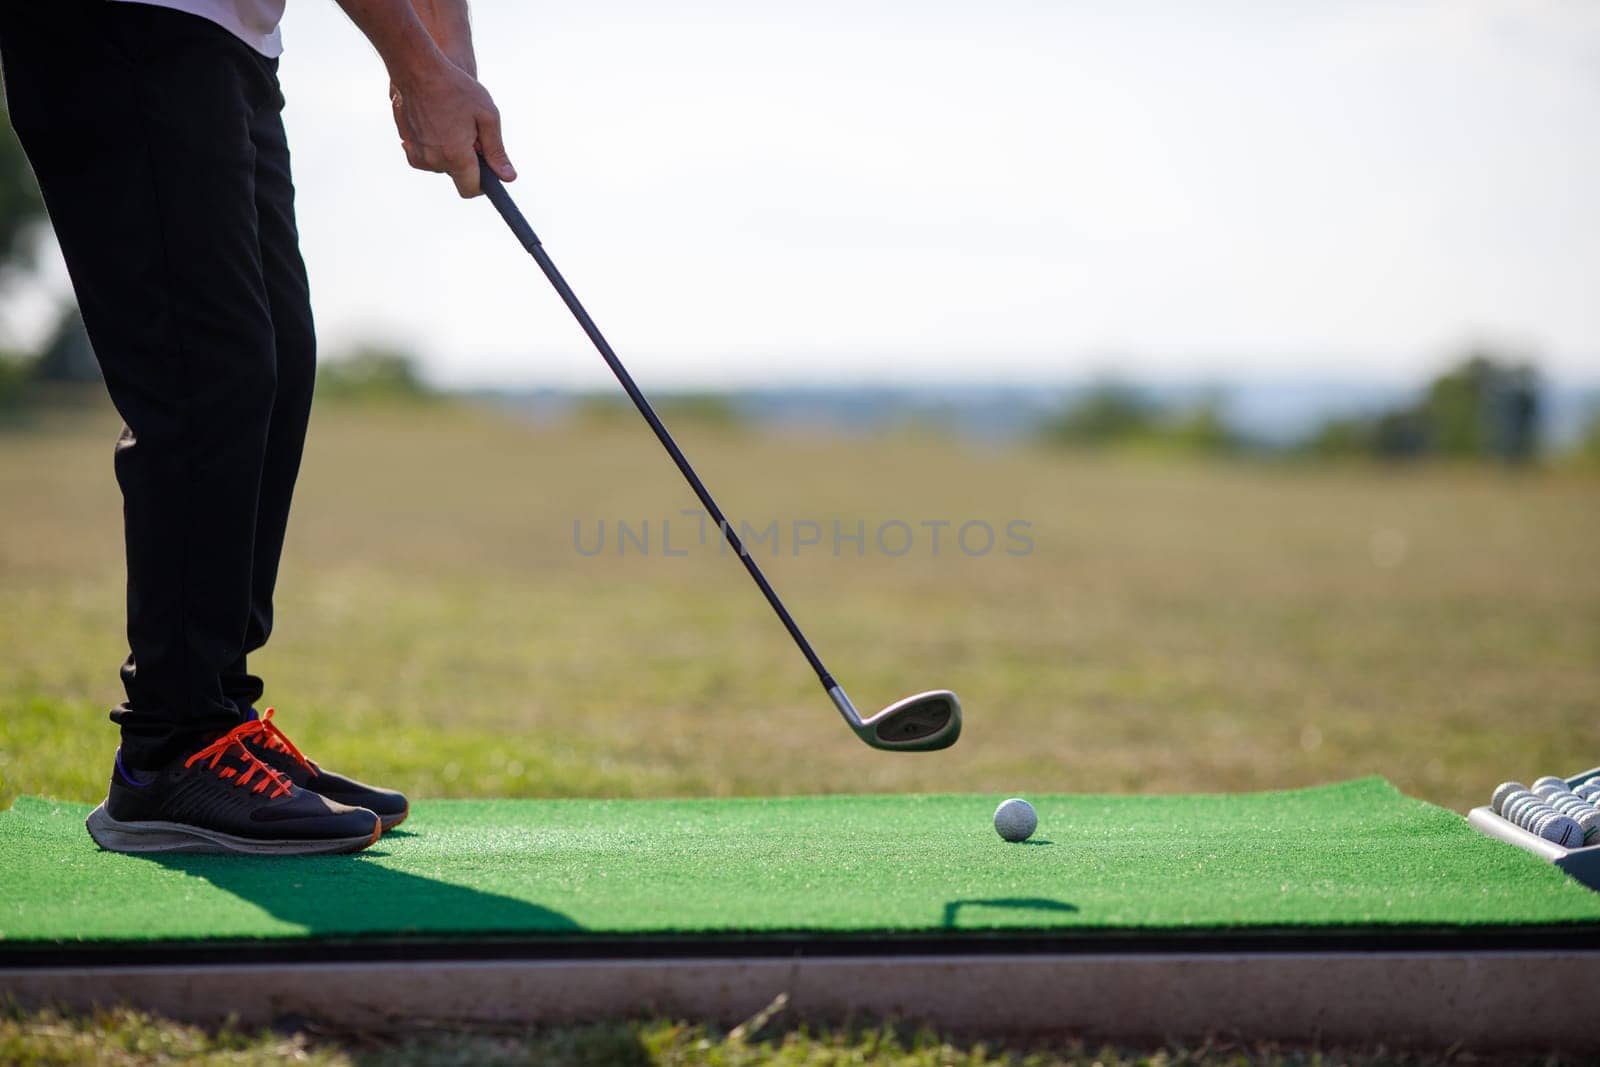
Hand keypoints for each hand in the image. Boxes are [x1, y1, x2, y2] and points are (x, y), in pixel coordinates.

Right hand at [389, 56, 513, 197]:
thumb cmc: (456, 88)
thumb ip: (497, 150)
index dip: (483, 184)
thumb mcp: (487, 116)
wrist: (417, 69)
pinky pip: (426, 155)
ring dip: (450, 152)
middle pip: (457, 175)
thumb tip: (508, 177)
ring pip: (442, 165)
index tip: (489, 170)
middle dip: (467, 160)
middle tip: (470, 131)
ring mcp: (417, 154)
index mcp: (457, 156)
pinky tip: (438, 122)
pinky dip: (434, 145)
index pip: (471, 189)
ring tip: (453, 122)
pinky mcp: (406, 144)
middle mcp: (435, 161)